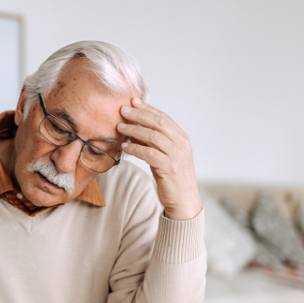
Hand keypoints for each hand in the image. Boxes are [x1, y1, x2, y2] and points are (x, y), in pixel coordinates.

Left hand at [118, 98, 200, 220]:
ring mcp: (177, 155)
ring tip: (120, 127)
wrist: (184, 201)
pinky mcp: (169, 168)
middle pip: (158, 122)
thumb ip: (153, 142)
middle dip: (139, 115)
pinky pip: (149, 153)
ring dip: (134, 130)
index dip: (147, 108)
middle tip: (123, 110)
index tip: (133, 101)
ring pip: (153, 136)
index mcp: (181, 138)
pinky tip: (125, 146)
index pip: (163, 117)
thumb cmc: (172, 177)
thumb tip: (133, 130)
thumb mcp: (164, 155)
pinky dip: (136, 148)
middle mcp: (181, 144)